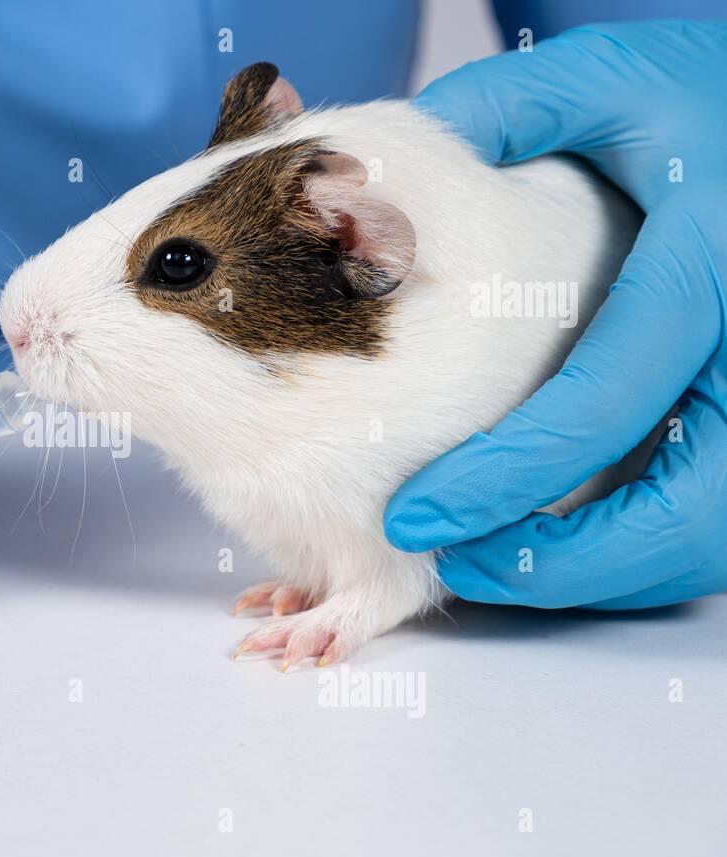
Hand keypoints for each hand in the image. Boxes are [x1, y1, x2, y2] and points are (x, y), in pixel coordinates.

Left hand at [384, 20, 726, 609]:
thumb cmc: (695, 100)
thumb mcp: (602, 82)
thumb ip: (494, 117)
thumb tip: (368, 184)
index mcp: (712, 256)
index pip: (609, 397)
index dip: (508, 475)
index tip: (415, 517)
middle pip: (691, 507)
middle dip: (569, 562)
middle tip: (461, 566)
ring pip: (714, 532)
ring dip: (606, 571)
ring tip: (494, 564)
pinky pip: (720, 518)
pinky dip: (642, 551)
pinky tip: (559, 540)